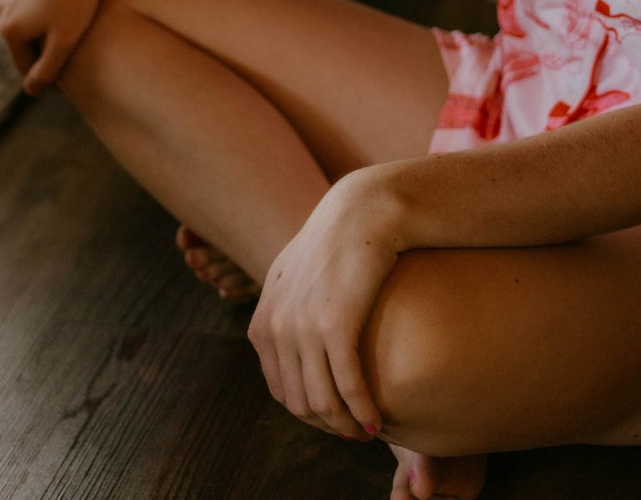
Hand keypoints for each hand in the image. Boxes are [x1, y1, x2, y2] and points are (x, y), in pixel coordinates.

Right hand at [0, 0, 111, 93]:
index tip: (68, 80)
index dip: (47, 75)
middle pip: (23, 36)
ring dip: (41, 17)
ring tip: (68, 17)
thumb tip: (31, 91)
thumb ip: (47, 69)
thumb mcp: (66, 39)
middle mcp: (0, 6)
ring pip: (25, 10)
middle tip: (70, 44)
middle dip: (43, 44)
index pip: (25, 63)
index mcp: (9, 28)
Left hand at [248, 170, 401, 441]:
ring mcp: (302, 328)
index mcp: (262, 321)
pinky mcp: (335, 326)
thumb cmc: (337, 242)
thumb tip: (292, 347)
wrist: (363, 210)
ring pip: (322, 402)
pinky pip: (348, 388)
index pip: (278, 389)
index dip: (307, 412)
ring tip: (366, 431)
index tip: (334, 417)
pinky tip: (378, 423)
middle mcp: (275, 328)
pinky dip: (362, 413)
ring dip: (345, 425)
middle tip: (353, 431)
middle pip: (298, 402)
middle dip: (326, 424)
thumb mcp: (296, 276)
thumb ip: (285, 311)